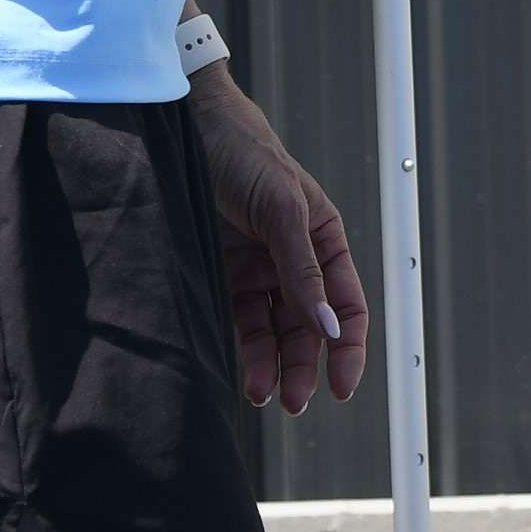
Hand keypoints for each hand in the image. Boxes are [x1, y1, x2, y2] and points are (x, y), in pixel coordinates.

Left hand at [186, 73, 371, 413]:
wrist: (182, 130)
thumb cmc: (243, 153)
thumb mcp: (282, 209)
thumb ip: (304, 270)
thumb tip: (328, 326)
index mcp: (324, 239)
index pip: (347, 304)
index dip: (348, 346)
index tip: (341, 385)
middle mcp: (294, 259)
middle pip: (310, 326)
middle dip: (306, 366)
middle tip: (296, 401)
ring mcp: (257, 269)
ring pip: (274, 331)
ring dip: (273, 365)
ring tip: (263, 395)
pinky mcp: (221, 275)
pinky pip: (240, 321)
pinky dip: (245, 350)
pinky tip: (244, 372)